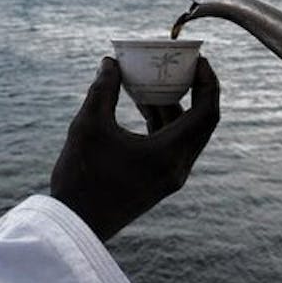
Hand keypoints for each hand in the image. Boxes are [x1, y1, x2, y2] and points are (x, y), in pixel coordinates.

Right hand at [50, 57, 219, 240]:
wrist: (74, 224)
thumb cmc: (80, 175)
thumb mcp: (88, 125)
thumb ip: (103, 89)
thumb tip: (110, 63)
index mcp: (169, 154)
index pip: (206, 112)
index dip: (207, 81)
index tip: (198, 58)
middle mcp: (177, 167)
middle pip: (201, 121)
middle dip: (193, 89)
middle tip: (181, 64)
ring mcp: (169, 177)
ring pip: (184, 133)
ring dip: (173, 105)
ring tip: (150, 80)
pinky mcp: (158, 181)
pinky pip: (171, 144)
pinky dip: (162, 121)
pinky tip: (140, 104)